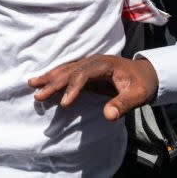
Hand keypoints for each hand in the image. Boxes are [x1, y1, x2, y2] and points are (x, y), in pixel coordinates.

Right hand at [28, 55, 158, 120]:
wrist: (145, 74)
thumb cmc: (142, 84)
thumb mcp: (138, 95)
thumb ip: (123, 104)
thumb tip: (108, 116)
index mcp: (105, 64)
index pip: (84, 73)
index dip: (72, 87)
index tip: (63, 103)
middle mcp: (93, 61)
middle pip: (70, 71)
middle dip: (53, 82)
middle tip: (38, 95)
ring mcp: (88, 64)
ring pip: (65, 70)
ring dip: (49, 77)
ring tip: (31, 83)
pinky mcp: (85, 71)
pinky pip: (67, 73)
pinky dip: (54, 77)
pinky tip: (42, 81)